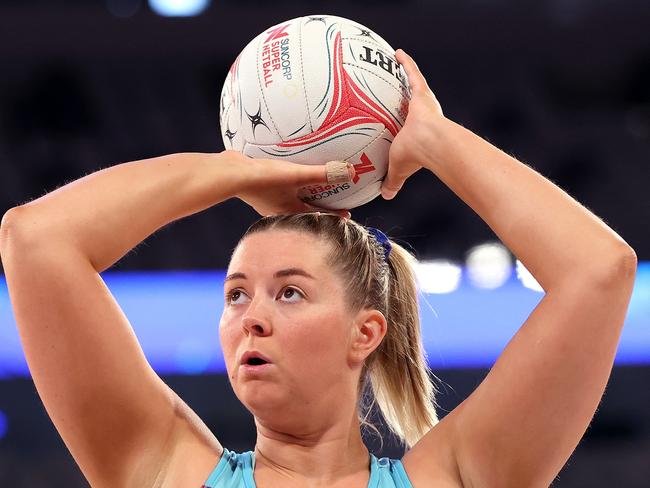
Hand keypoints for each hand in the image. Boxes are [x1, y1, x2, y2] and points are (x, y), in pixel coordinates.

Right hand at [224, 150, 352, 217]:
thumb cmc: (264, 178)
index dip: (333, 214)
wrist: (230, 174)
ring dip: (301, 197)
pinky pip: (278, 190)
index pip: (317, 215)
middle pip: (304, 210)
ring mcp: (266, 201)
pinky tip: (285, 176)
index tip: (346, 213)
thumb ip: (322, 173)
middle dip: (318, 206)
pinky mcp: (257, 190)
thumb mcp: (297, 174)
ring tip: (310, 188)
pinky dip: (287, 186)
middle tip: (331, 200)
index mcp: (290, 211)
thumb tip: (350, 172)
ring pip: (290, 201)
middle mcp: (279, 210)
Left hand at [382, 49, 444, 199]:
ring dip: (407, 75)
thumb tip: (386, 196)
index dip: (407, 123)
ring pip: (414, 86)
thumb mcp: (398, 168)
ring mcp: (424, 103)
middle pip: (414, 104)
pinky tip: (396, 53)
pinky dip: (405, 63)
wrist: (430, 143)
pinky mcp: (422, 93)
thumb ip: (392, 180)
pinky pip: (412, 73)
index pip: (411, 127)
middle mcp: (423, 115)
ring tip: (396, 65)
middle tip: (401, 91)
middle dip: (409, 98)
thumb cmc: (415, 156)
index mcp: (418, 133)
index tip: (404, 121)